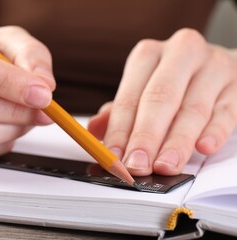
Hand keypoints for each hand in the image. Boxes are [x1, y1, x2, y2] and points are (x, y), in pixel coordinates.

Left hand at [88, 28, 236, 175]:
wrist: (215, 65)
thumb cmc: (173, 80)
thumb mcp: (143, 87)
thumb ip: (120, 109)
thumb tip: (94, 129)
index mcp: (149, 55)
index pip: (130, 97)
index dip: (119, 130)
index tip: (113, 156)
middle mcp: (180, 54)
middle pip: (160, 99)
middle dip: (146, 137)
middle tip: (137, 165)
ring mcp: (212, 67)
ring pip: (192, 109)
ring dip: (177, 142)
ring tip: (164, 165)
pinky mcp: (236, 85)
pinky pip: (226, 111)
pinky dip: (214, 131)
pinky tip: (203, 148)